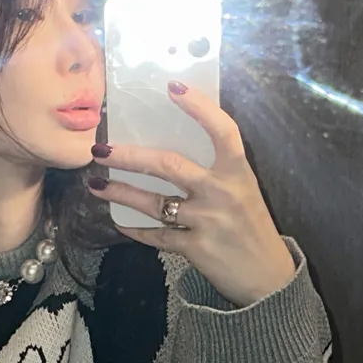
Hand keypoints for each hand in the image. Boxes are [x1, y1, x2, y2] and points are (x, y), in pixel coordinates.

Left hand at [88, 83, 296, 306]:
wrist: (266, 276)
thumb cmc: (251, 225)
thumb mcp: (244, 189)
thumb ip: (216, 169)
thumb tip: (173, 143)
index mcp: (238, 172)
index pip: (223, 130)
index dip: (200, 107)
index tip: (173, 87)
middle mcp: (222, 192)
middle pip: (169, 166)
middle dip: (130, 157)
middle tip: (101, 149)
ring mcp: (208, 221)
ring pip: (154, 203)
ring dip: (121, 193)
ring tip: (96, 185)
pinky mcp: (195, 248)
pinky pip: (157, 235)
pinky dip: (135, 230)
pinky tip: (119, 221)